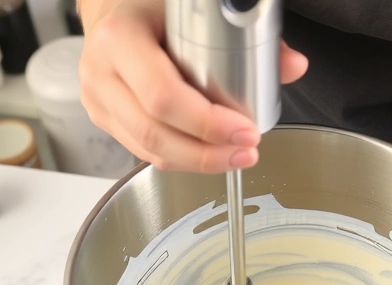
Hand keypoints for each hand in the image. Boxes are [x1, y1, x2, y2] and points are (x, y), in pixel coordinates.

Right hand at [78, 0, 308, 172]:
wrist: (114, 8)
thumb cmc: (153, 7)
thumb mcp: (196, 11)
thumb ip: (249, 38)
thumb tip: (293, 66)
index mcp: (120, 39)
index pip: (163, 96)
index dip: (207, 123)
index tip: (246, 130)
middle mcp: (101, 73)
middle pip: (155, 132)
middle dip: (208, 152)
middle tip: (246, 151)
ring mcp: (98, 100)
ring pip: (149, 150)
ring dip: (197, 161)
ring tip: (235, 157)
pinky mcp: (104, 119)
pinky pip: (144, 151)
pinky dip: (181, 158)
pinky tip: (209, 154)